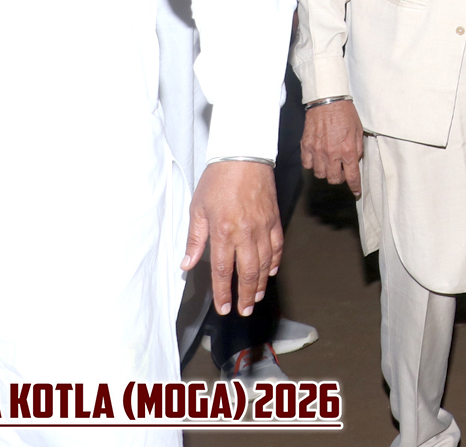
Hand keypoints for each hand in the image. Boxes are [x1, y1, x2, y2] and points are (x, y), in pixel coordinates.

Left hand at [184, 160, 284, 315]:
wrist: (244, 155)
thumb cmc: (217, 180)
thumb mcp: (198, 209)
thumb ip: (195, 239)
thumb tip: (187, 264)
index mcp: (223, 231)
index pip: (224, 270)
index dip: (224, 292)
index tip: (223, 307)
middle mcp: (245, 232)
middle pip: (248, 271)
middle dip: (245, 295)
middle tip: (244, 310)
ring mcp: (263, 226)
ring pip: (265, 262)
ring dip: (260, 283)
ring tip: (255, 297)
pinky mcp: (274, 218)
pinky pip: (277, 246)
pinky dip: (275, 261)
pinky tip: (271, 271)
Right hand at [301, 98, 364, 193]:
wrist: (327, 100)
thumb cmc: (345, 113)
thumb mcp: (359, 131)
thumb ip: (358, 149)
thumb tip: (355, 162)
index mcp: (348, 150)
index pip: (352, 176)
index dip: (355, 186)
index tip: (356, 192)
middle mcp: (332, 154)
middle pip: (334, 179)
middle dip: (339, 178)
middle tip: (341, 171)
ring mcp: (317, 151)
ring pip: (320, 174)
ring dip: (326, 172)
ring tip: (329, 163)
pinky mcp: (306, 146)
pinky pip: (308, 165)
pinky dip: (313, 165)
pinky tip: (318, 158)